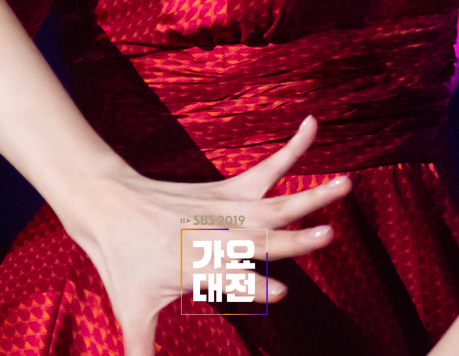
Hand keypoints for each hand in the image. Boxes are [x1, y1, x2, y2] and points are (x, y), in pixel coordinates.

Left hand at [61, 115, 351, 355]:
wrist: (110, 204)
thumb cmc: (122, 262)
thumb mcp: (131, 311)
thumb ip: (140, 352)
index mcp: (197, 265)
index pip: (232, 280)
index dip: (255, 286)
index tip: (281, 290)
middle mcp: (218, 234)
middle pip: (264, 238)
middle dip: (296, 240)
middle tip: (329, 235)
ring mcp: (226, 208)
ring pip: (277, 202)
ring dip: (313, 194)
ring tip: (348, 184)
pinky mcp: (228, 189)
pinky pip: (268, 169)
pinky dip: (293, 149)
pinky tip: (312, 125)